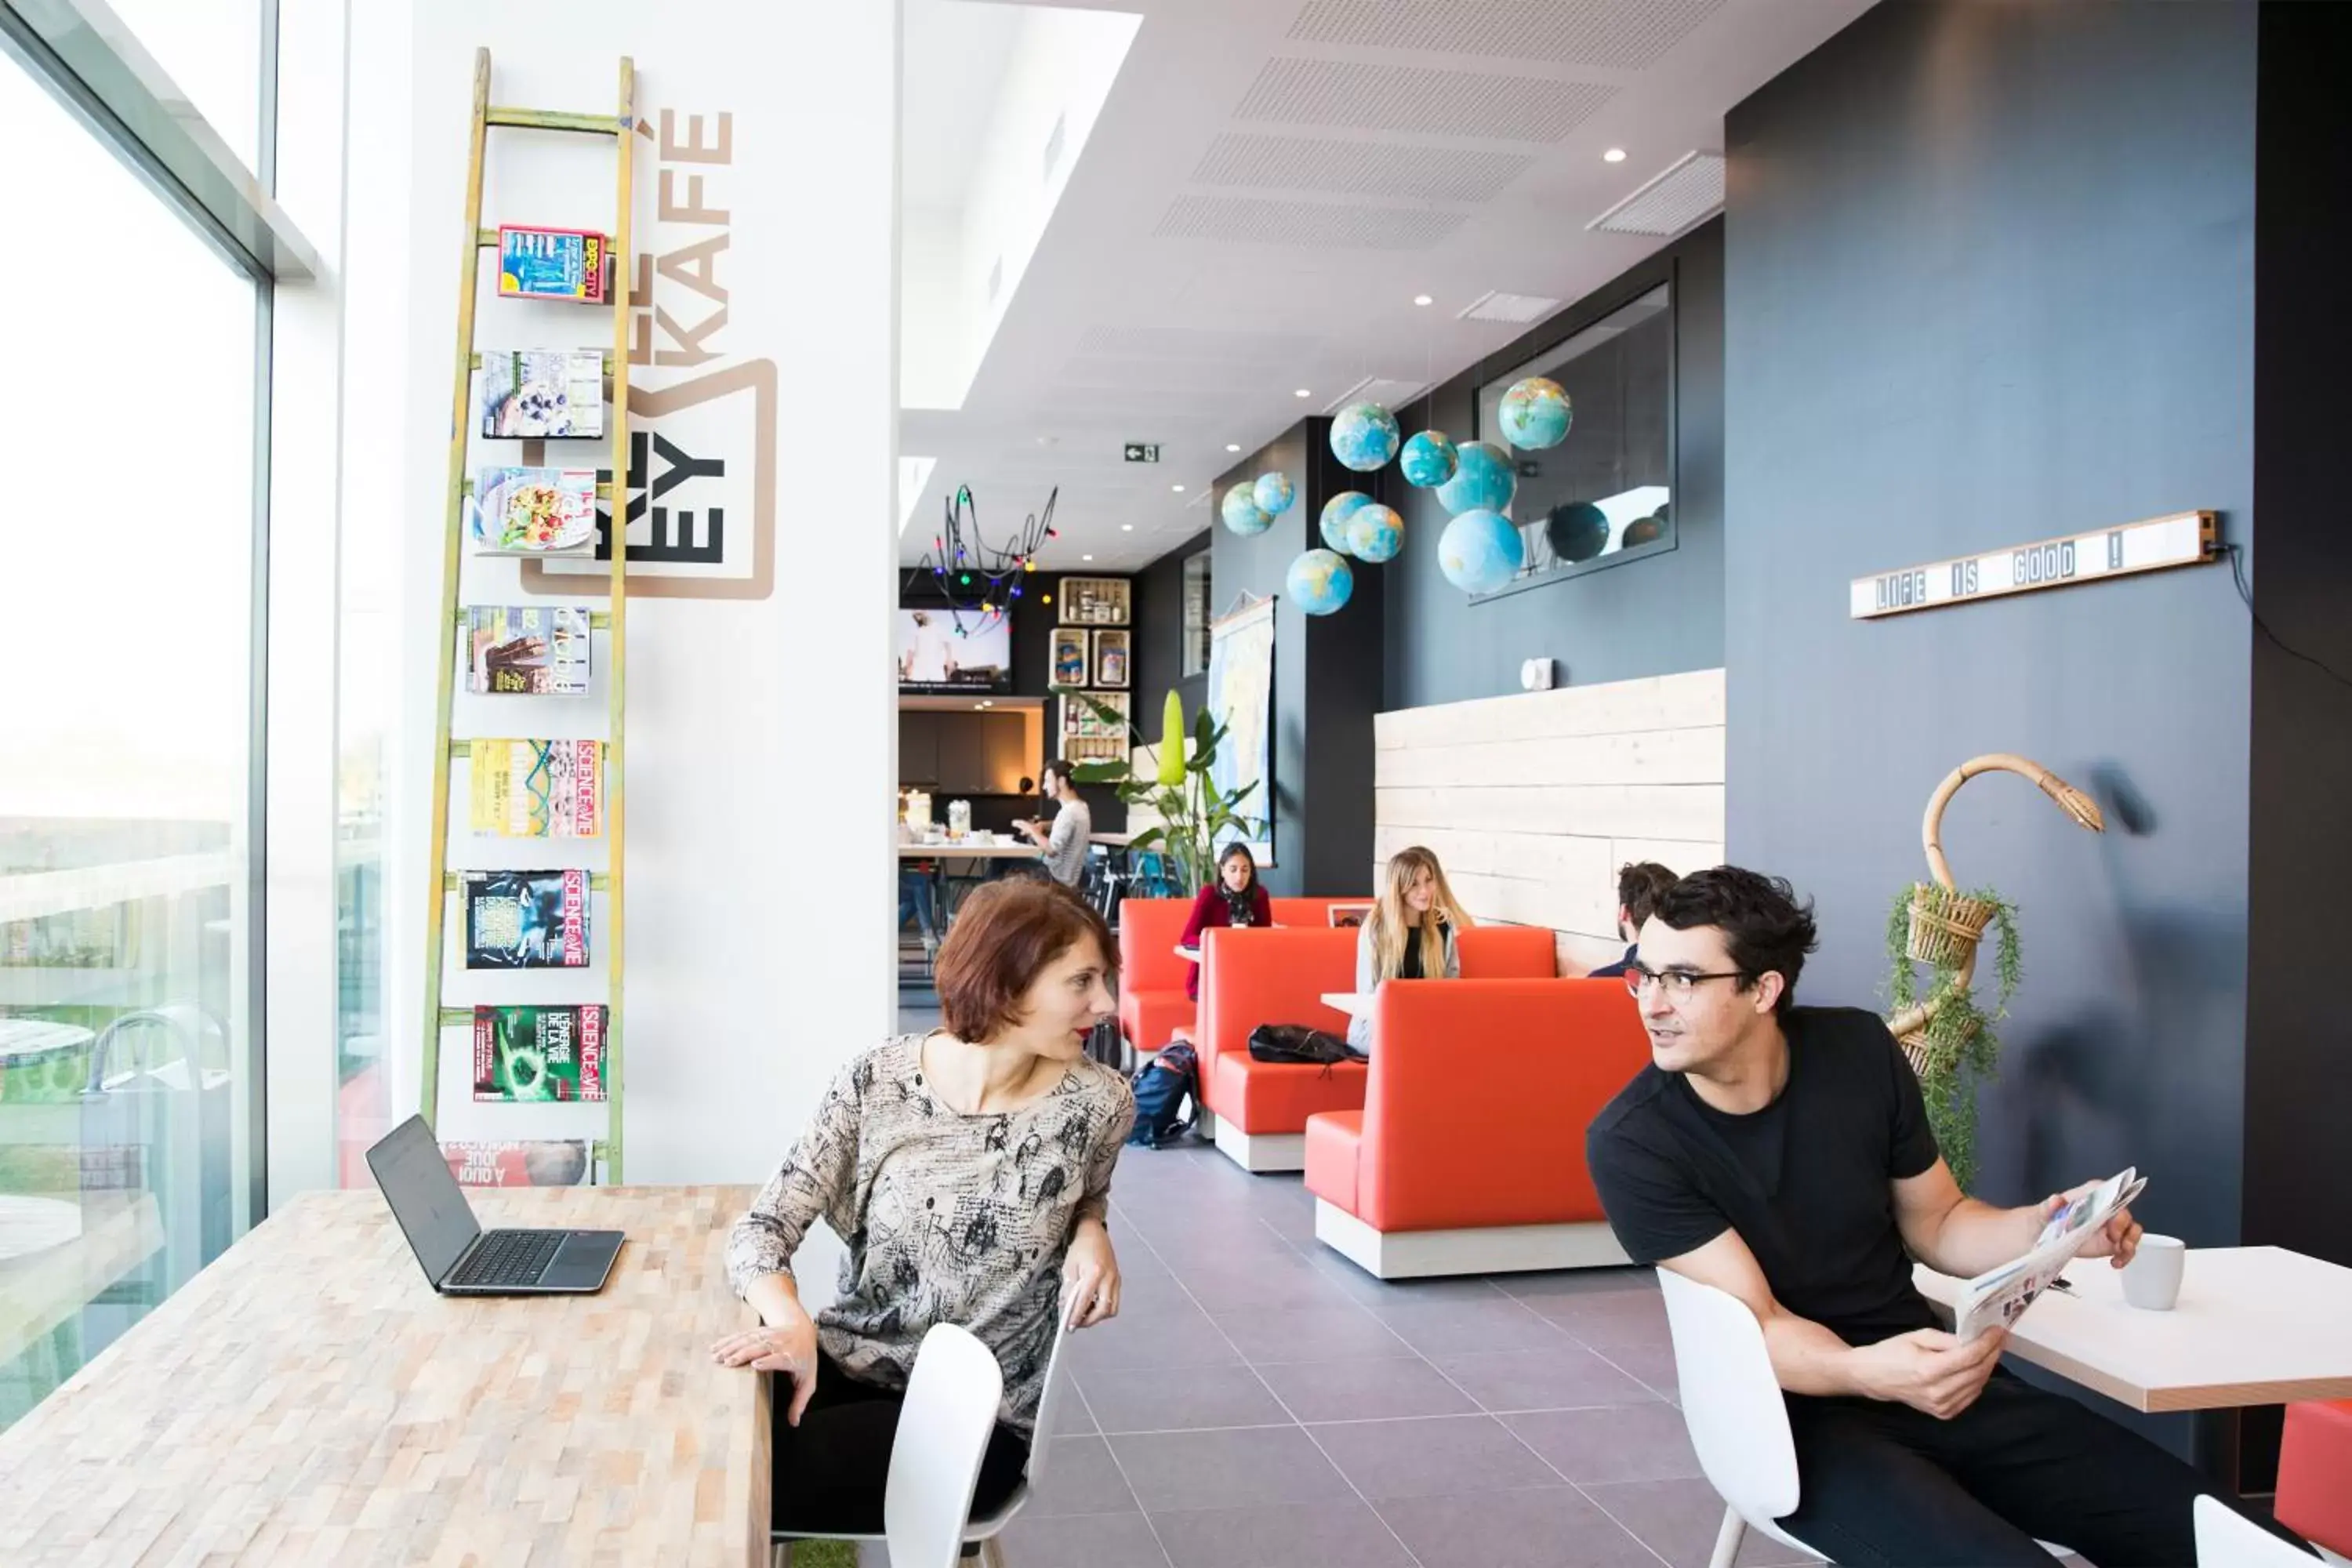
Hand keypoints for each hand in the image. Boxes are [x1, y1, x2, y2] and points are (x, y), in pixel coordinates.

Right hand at [711, 1308, 820, 1424]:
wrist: (803, 1329)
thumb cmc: (804, 1359)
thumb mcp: (808, 1380)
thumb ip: (800, 1401)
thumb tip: (794, 1423)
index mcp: (792, 1357)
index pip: (780, 1358)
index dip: (768, 1361)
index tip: (755, 1364)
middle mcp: (779, 1343)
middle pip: (760, 1347)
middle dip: (743, 1354)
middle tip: (727, 1362)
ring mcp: (768, 1335)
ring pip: (749, 1340)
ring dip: (731, 1347)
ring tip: (717, 1356)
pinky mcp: (759, 1332)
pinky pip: (742, 1335)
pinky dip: (728, 1341)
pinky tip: (715, 1347)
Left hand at [1061, 1224, 1121, 1329]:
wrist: (1094, 1232)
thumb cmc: (1080, 1247)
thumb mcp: (1069, 1267)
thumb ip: (1069, 1289)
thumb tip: (1066, 1308)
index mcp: (1095, 1272)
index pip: (1086, 1300)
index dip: (1077, 1315)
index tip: (1069, 1326)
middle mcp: (1109, 1278)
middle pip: (1104, 1309)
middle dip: (1090, 1321)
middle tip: (1077, 1323)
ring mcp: (1116, 1279)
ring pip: (1112, 1308)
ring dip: (1098, 1316)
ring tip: (1084, 1314)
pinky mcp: (1118, 1280)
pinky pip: (1114, 1301)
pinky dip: (1103, 1308)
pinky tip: (1092, 1305)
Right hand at [1851, 1326, 2006, 1419]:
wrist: (1873, 1377)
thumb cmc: (1892, 1352)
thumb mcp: (1918, 1336)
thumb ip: (1947, 1339)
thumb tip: (1973, 1339)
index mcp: (1929, 1370)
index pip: (1970, 1356)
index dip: (1988, 1343)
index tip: (1998, 1330)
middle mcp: (1938, 1392)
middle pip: (1978, 1371)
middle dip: (1993, 1353)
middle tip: (2000, 1338)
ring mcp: (1942, 1406)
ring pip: (1978, 1385)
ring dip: (1988, 1366)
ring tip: (1992, 1350)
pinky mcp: (1944, 1413)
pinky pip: (1971, 1396)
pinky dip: (1978, 1380)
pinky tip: (1977, 1367)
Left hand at [2045, 1182, 2140, 1268]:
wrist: (2049, 1235)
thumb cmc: (2050, 1217)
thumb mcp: (2046, 1211)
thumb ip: (2050, 1206)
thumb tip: (2055, 1200)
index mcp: (2092, 1194)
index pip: (2110, 1190)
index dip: (2115, 1200)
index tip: (2111, 1213)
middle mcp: (2107, 1208)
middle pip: (2124, 1212)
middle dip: (2122, 1225)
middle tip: (2112, 1236)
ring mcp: (2113, 1226)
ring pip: (2133, 1230)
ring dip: (2131, 1241)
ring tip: (2121, 1251)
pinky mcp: (2114, 1242)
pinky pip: (2128, 1248)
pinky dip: (2126, 1256)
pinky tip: (2116, 1263)